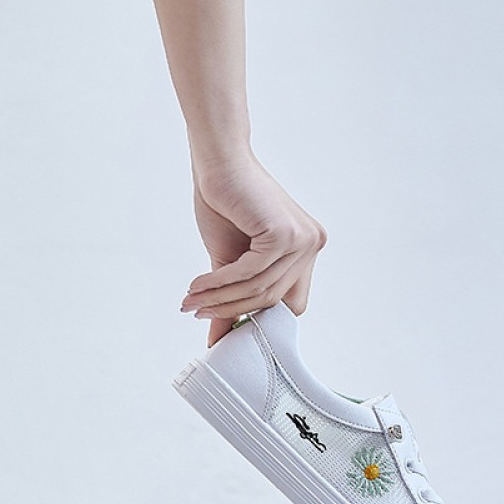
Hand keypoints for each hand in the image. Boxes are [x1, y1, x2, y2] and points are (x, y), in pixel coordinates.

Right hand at [181, 156, 326, 345]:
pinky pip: (248, 273)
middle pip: (271, 299)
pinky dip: (219, 282)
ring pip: (258, 289)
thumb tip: (217, 340)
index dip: (257, 316)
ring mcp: (303, 239)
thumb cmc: (225, 205)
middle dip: (229, 309)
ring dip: (219, 298)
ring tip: (191, 301)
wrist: (219, 164)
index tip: (220, 319)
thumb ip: (229, 298)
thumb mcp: (228, 261)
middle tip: (197, 312)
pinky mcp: (284, 234)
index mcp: (306, 250)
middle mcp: (312, 245)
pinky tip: (197, 285)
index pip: (290, 303)